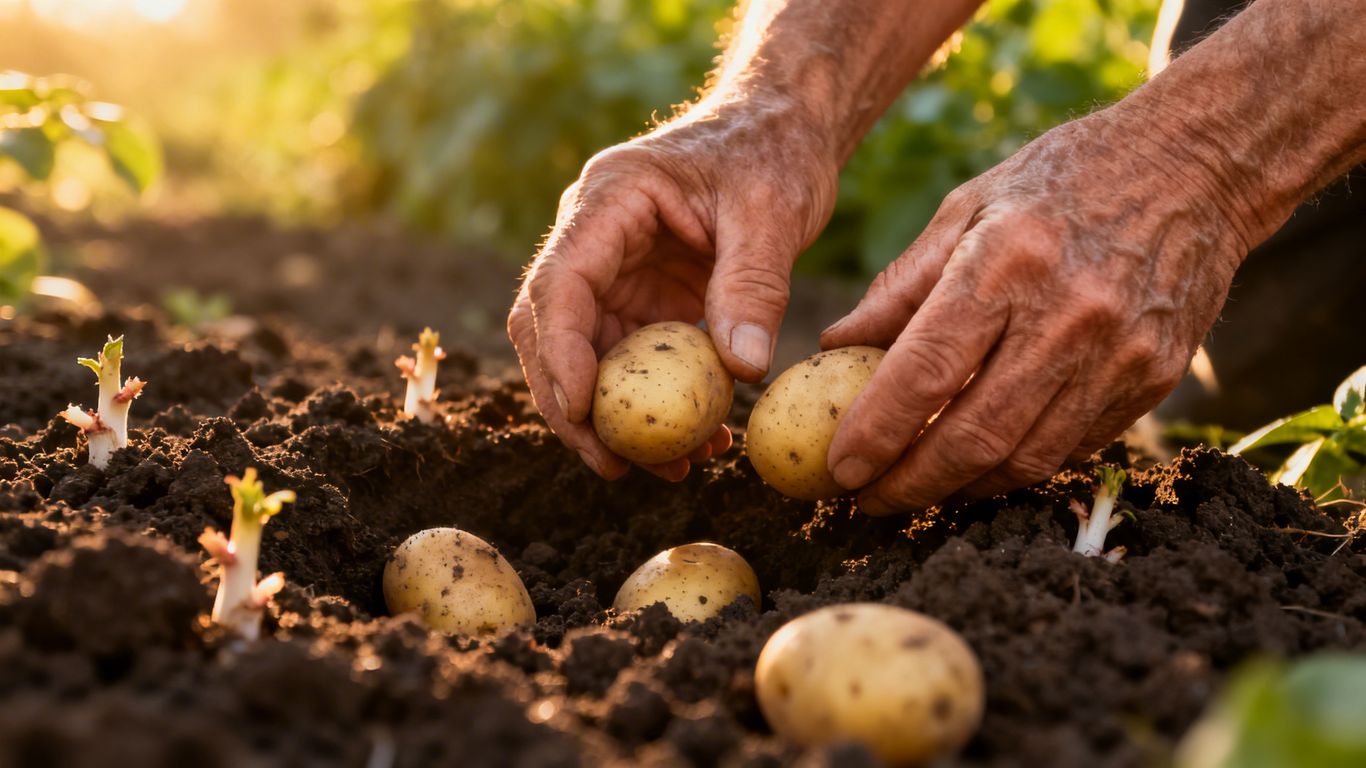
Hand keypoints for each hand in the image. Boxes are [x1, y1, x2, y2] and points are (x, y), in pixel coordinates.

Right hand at [508, 101, 837, 480]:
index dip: (562, 351)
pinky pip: (631, 362)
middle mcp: (594, 238)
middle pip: (551, 329)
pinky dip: (655, 404)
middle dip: (573, 404)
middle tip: (614, 465)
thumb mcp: (772, 214)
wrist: (782, 131)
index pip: (562, 282)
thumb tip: (743, 373)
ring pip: (586, 356)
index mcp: (610, 199)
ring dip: (616, 416)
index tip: (585, 411)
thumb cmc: (774, 153)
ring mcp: (613, 272)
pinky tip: (699, 441)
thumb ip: (753, 287)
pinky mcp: (640, 300)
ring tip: (672, 468)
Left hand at [822, 109, 1251, 513]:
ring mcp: (1117, 355)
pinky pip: (1071, 447)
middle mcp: (1066, 317)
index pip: (925, 372)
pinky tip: (980, 465)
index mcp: (1006, 263)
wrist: (1196, 168)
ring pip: (1024, 458)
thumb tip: (836, 347)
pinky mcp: (1152, 380)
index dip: (876, 433)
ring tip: (916, 488)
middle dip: (909, 483)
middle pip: (973, 435)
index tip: (840, 468)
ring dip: (960, 489)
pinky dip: (1016, 467)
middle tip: (866, 500)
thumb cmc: (1062, 180)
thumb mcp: (968, 207)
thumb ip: (901, 286)